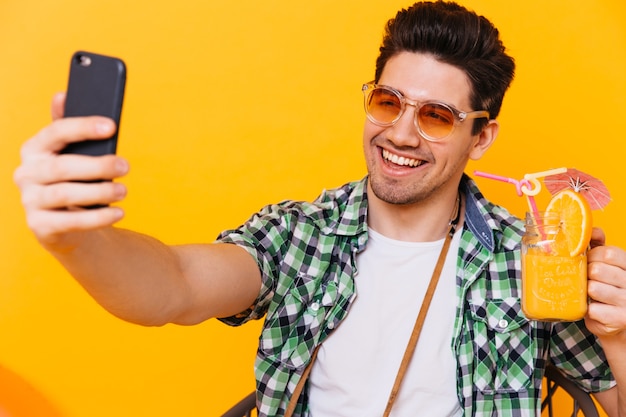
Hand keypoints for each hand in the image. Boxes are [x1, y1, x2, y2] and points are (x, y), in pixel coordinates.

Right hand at [13, 93, 129, 248]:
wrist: (66, 223)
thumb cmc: (73, 180)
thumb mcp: (71, 153)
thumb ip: (69, 128)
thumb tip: (62, 94)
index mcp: (34, 149)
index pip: (56, 132)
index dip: (83, 127)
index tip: (112, 126)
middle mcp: (26, 173)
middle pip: (63, 167)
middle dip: (98, 166)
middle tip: (126, 166)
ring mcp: (30, 201)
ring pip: (66, 194)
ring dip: (100, 192)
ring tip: (124, 191)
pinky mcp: (40, 226)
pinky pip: (71, 222)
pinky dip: (98, 217)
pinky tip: (118, 213)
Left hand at [585, 227, 625, 337]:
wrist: (619, 321)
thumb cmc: (610, 288)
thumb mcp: (609, 265)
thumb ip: (600, 246)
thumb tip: (592, 230)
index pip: (609, 253)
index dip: (593, 256)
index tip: (589, 261)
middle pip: (598, 269)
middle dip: (587, 274)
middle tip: (589, 280)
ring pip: (593, 288)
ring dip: (586, 292)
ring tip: (593, 295)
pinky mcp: (620, 319)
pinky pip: (592, 308)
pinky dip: (588, 309)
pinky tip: (595, 309)